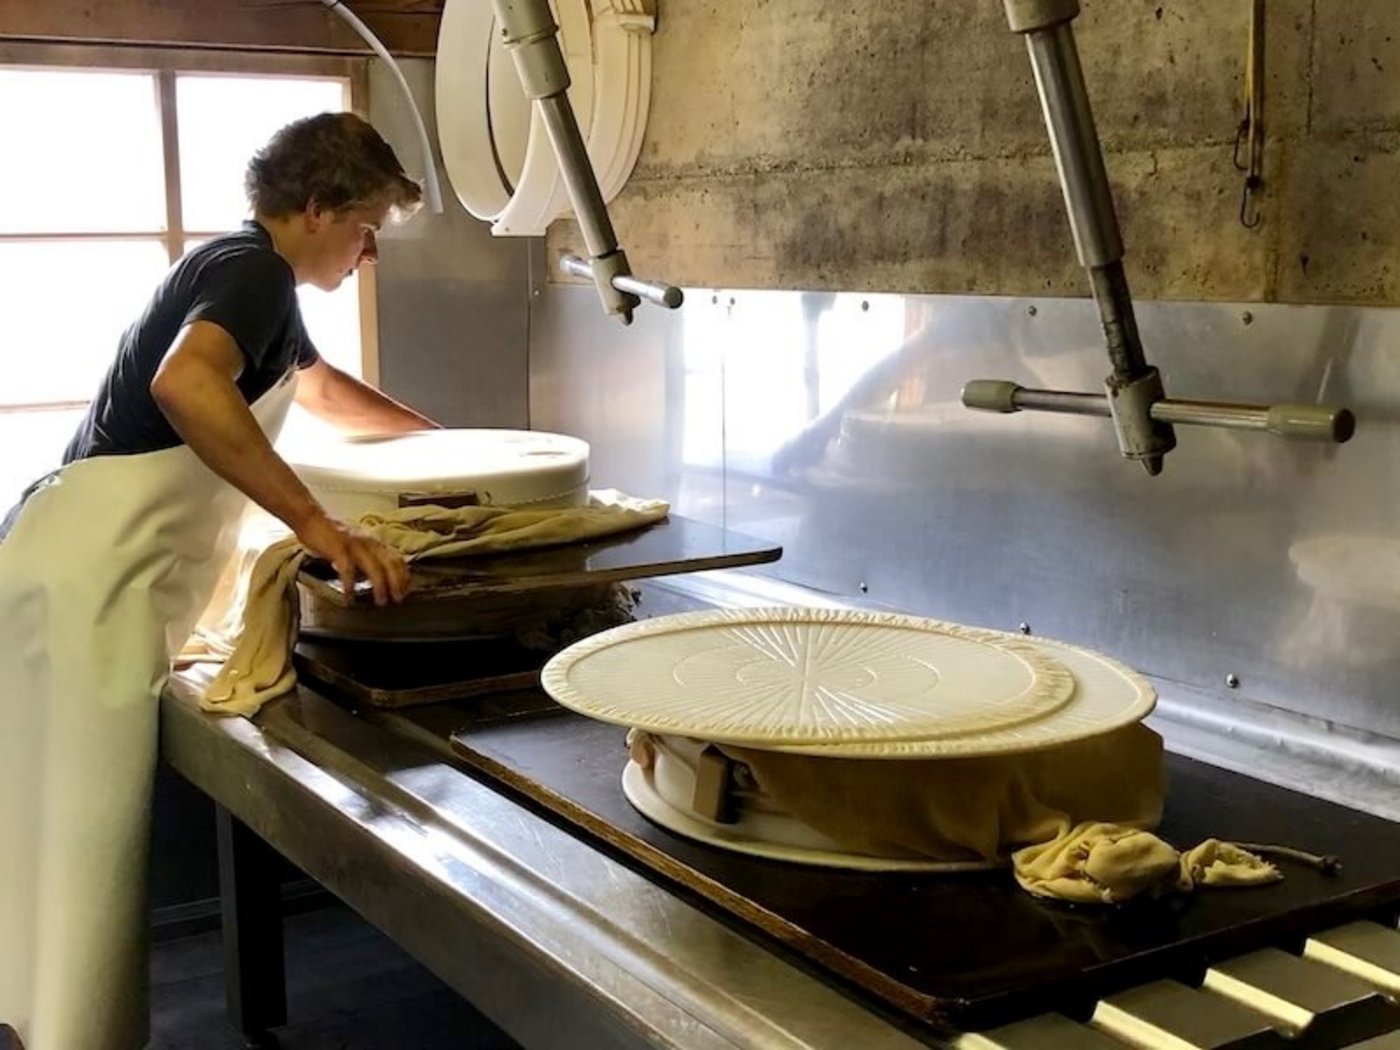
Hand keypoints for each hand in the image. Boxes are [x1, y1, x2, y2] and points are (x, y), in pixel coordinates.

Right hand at [293, 511, 408, 605]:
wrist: (311, 517)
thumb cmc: (331, 533)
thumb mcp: (356, 542)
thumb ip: (367, 554)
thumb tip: (375, 573)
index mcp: (373, 541)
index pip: (397, 558)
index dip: (404, 575)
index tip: (406, 589)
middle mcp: (368, 542)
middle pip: (391, 564)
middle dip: (397, 583)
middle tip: (398, 599)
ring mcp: (355, 545)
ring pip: (375, 568)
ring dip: (380, 587)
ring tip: (380, 601)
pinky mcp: (339, 548)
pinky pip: (348, 570)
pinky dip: (350, 585)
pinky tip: (349, 596)